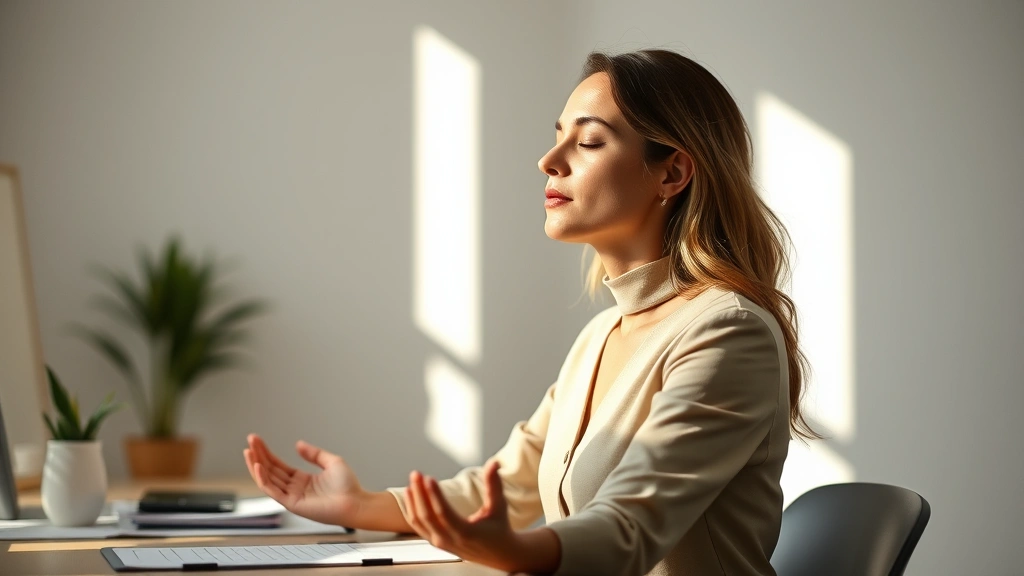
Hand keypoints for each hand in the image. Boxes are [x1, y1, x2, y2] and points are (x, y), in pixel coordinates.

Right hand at [243, 434, 364, 525]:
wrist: (356, 502)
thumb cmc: (348, 487)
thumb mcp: (332, 462)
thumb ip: (314, 454)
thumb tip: (298, 444)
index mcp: (301, 480)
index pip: (278, 465)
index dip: (266, 452)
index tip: (257, 440)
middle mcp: (294, 488)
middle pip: (270, 470)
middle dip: (258, 455)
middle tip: (249, 441)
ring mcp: (292, 496)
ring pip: (267, 480)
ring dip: (256, 465)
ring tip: (249, 451)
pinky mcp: (292, 504)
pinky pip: (273, 491)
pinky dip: (263, 479)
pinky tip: (258, 466)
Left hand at [402, 460, 531, 571]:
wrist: (498, 554)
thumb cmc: (499, 528)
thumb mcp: (498, 506)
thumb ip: (494, 484)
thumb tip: (494, 463)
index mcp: (466, 533)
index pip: (444, 513)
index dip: (435, 495)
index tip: (428, 478)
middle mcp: (450, 540)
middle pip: (428, 516)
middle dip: (420, 493)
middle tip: (416, 474)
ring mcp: (440, 542)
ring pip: (419, 522)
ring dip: (413, 500)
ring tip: (413, 480)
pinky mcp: (436, 541)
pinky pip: (418, 526)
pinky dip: (412, 509)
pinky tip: (411, 493)